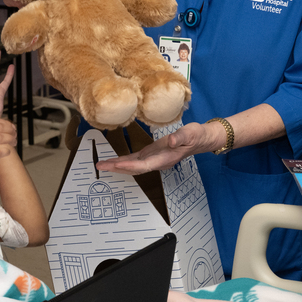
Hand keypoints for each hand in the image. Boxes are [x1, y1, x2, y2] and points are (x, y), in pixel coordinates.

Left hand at [96, 122, 221, 174]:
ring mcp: (154, 159)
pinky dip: (124, 161)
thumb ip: (182, 137)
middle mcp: (157, 162)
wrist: (201, 139)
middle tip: (101, 166)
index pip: (144, 165)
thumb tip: (173, 140)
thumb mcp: (191, 133)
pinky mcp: (152, 154)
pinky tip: (115, 160)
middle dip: (117, 168)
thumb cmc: (196, 136)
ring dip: (118, 166)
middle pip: (134, 168)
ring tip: (102, 164)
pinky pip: (135, 160)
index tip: (116, 165)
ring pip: (133, 166)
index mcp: (165, 158)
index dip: (129, 166)